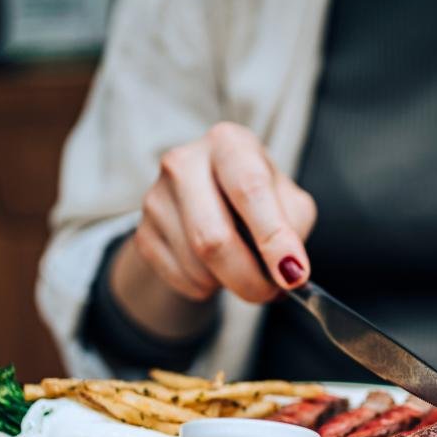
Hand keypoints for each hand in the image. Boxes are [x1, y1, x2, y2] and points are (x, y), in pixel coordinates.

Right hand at [132, 122, 315, 303]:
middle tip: (273, 292)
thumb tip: (289, 271)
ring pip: (198, 267)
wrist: (213, 203)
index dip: (273, 237)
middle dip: (250, 279)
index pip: (250, 190)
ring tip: (244, 268)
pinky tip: (217, 270)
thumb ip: (293, 229)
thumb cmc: (260, 200)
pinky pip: (182, 280)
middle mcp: (185, 162)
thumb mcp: (289, 202)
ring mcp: (156, 198)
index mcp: (229, 143)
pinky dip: (209, 289)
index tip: (293, 274)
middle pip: (214, 238)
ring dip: (231, 283)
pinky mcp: (142, 234)